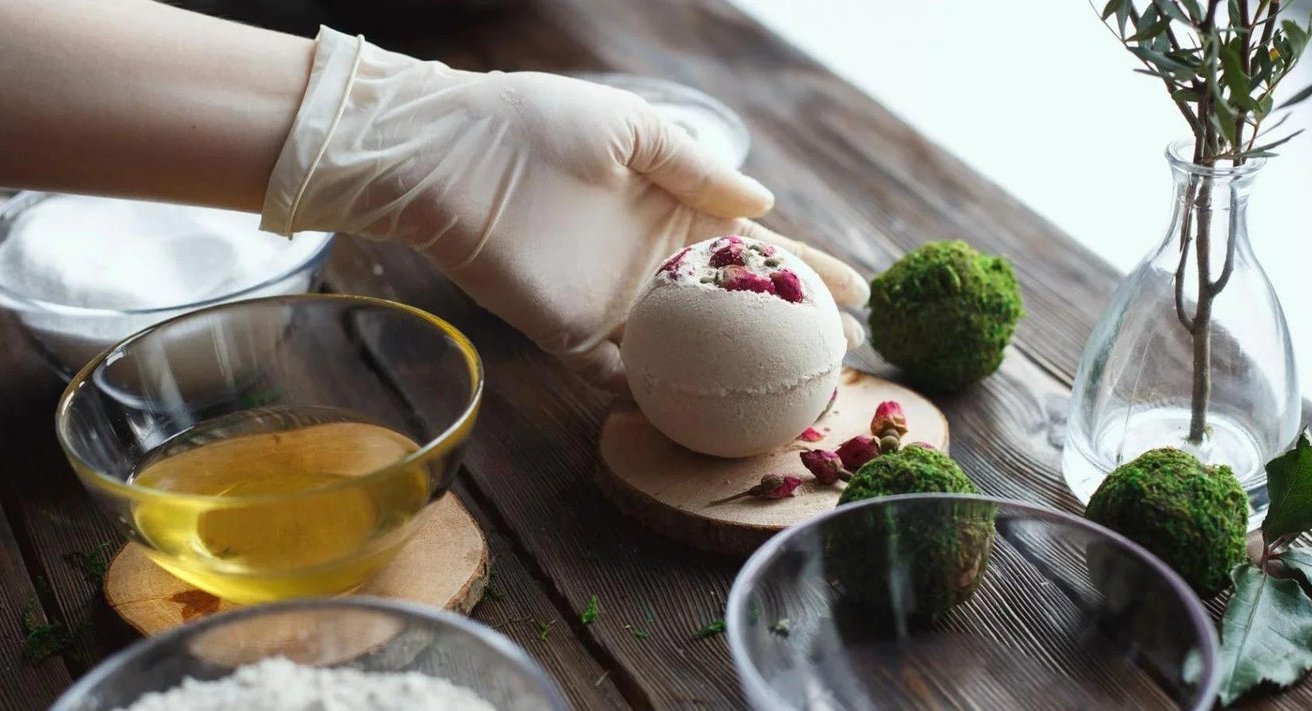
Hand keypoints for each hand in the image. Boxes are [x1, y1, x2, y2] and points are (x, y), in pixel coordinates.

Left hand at [262, 28, 867, 390]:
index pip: (756, 250)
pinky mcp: (572, 336)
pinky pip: (623, 380)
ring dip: (735, 380)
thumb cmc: (539, 125)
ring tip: (790, 406)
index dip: (809, 272)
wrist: (453, 156)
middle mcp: (654, 265)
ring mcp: (617, 306)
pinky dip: (658, 399)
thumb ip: (695, 169)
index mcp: (675, 212)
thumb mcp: (633, 131)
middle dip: (788, 338)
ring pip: (690, 354)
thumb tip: (765, 206)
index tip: (859, 296)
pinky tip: (706, 419)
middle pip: (735, 313)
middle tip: (841, 365)